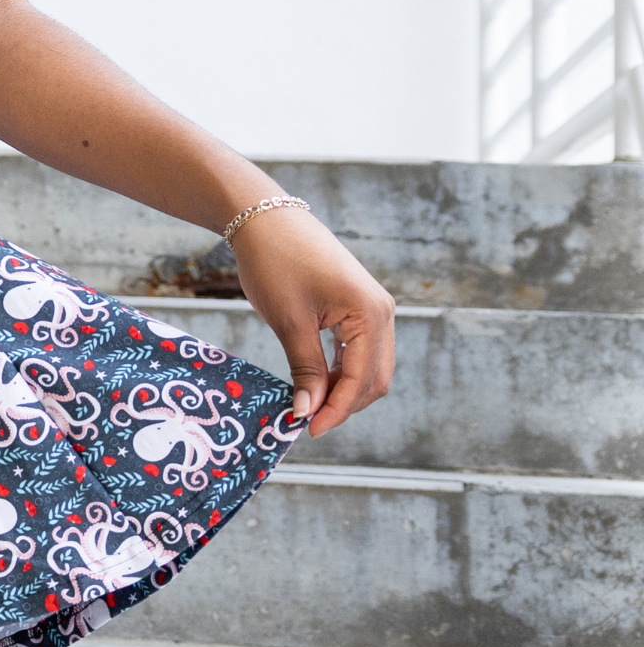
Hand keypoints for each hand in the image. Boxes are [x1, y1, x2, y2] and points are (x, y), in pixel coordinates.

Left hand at [229, 208, 394, 437]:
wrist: (264, 216)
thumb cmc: (274, 262)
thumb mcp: (289, 321)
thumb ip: (305, 369)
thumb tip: (309, 413)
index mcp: (371, 314)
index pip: (362, 380)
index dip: (337, 410)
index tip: (307, 430)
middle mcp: (382, 311)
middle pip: (375, 378)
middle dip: (344, 404)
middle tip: (306, 422)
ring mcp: (374, 307)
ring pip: (369, 366)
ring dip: (343, 389)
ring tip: (309, 405)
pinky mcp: (359, 304)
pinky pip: (359, 348)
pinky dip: (341, 369)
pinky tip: (316, 382)